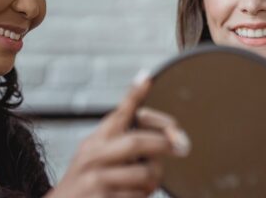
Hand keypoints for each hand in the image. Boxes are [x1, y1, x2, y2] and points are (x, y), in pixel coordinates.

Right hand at [45, 73, 190, 197]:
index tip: (147, 80)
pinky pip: (139, 196)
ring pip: (144, 172)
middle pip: (136, 142)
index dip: (133, 96)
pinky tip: (136, 196)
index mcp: (94, 142)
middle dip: (163, 144)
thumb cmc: (85, 184)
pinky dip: (144, 196)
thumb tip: (155, 127)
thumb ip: (117, 142)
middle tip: (180, 146)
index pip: (117, 114)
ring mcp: (96, 180)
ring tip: (150, 182)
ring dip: (155, 178)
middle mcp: (92, 157)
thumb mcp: (93, 157)